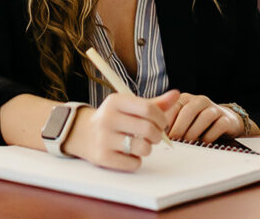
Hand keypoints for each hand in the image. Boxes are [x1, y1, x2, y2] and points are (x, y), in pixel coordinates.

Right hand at [64, 90, 178, 170]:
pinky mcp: (103, 157)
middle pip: (148, 129)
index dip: (161, 118)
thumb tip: (176, 95)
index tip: (162, 123)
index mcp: (115, 101)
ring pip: (143, 148)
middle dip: (157, 135)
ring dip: (147, 149)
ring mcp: (103, 138)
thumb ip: (154, 103)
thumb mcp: (130, 107)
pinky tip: (129, 154)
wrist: (83, 133)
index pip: (148, 108)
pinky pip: (133, 163)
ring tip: (141, 145)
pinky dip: (136, 161)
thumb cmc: (114, 119)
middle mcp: (107, 118)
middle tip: (154, 136)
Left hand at [165, 93, 244, 142]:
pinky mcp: (226, 119)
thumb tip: (154, 133)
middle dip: (180, 128)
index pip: (173, 106)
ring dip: (194, 133)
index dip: (167, 122)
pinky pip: (219, 126)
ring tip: (188, 144)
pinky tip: (203, 142)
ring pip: (204, 117)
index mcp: (185, 99)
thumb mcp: (180, 119)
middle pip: (188, 111)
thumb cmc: (196, 123)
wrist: (224, 122)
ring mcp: (214, 108)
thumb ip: (167, 123)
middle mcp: (199, 100)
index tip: (161, 135)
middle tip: (174, 142)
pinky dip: (210, 136)